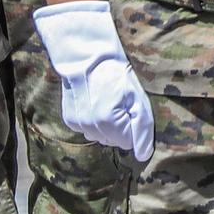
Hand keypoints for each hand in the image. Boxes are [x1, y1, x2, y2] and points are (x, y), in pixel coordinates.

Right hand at [36, 0, 153, 160]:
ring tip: (107, 102)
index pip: (128, 143)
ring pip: (100, 137)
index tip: (130, 108)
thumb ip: (142, 130)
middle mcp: (91, 128)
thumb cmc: (118, 77)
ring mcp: (78, 125)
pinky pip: (88, 129)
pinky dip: (93, 121)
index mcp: (109, 123)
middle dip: (120, 127)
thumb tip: (143, 156)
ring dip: (106, 125)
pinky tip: (95, 104)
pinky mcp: (70, 120)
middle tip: (119, 103)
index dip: (132, 126)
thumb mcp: (139, 100)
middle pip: (113, 141)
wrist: (89, 58)